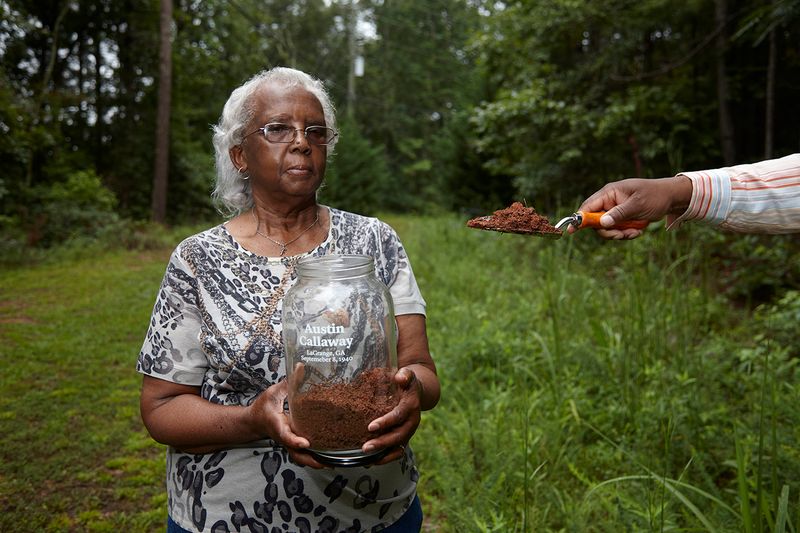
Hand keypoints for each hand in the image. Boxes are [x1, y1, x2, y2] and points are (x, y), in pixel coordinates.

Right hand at [249, 380, 325, 467]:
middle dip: (311, 460)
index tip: (305, 443)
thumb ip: (288, 382)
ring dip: (315, 462)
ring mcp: (288, 443)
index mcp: (278, 425)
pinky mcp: (292, 445)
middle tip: (327, 462)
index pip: (286, 436)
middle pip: (297, 454)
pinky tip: (329, 456)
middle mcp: (284, 437)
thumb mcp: (272, 393)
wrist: (253, 422)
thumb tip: (301, 366)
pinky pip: (303, 455)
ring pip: (301, 458)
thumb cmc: (262, 408)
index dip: (295, 440)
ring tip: (333, 462)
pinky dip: (314, 457)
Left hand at [360, 368, 422, 464]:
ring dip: (383, 455)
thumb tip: (399, 378)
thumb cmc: (406, 382)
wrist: (417, 391)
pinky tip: (370, 462)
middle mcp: (412, 422)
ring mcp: (408, 432)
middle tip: (365, 447)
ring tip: (366, 460)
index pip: (399, 416)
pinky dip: (385, 458)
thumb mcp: (407, 375)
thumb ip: (404, 375)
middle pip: (398, 436)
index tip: (371, 427)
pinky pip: (396, 452)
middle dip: (382, 443)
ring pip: (398, 448)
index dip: (386, 422)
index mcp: (411, 406)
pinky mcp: (403, 438)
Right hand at [573, 176, 691, 238]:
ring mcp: (615, 210)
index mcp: (609, 193)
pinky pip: (616, 230)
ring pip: (606, 228)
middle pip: (596, 221)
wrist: (671, 197)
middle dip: (608, 231)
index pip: (588, 206)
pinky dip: (625, 234)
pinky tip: (638, 231)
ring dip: (619, 234)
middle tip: (621, 235)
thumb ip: (619, 214)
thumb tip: (602, 223)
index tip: (572, 230)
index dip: (579, 218)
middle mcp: (609, 201)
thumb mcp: (637, 205)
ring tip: (634, 233)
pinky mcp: (621, 218)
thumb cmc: (655, 196)